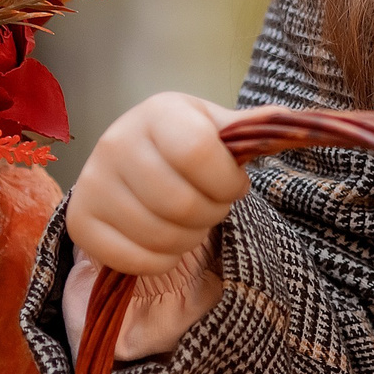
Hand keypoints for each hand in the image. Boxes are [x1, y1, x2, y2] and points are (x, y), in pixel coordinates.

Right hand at [68, 93, 251, 278]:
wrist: (132, 159)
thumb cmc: (182, 142)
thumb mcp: (214, 126)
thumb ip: (250, 128)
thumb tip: (292, 122)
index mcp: (157, 113)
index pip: (199, 153)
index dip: (227, 181)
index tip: (233, 184)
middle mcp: (115, 143)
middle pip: (182, 204)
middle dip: (212, 214)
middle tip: (212, 206)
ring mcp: (92, 184)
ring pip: (161, 236)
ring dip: (190, 238)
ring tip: (190, 221)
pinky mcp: (81, 223)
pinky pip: (136, 261)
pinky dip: (162, 260)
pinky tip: (165, 239)